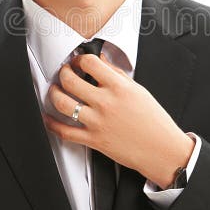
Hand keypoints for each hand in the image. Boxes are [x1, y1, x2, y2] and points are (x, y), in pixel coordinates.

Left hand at [42, 52, 193, 188]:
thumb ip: (117, 74)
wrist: (161, 149)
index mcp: (119, 87)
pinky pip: (65, 131)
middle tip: (65, 72)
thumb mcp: (138, 90)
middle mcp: (106, 103)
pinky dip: (52, 124)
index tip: (79, 61)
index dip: (80, 59)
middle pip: (71, 81)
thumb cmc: (154, 120)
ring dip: (54, 94)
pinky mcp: (93, 139)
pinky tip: (49, 118)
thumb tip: (102, 61)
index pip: (91, 63)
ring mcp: (97, 121)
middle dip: (64, 73)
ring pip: (63, 103)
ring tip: (56, 90)